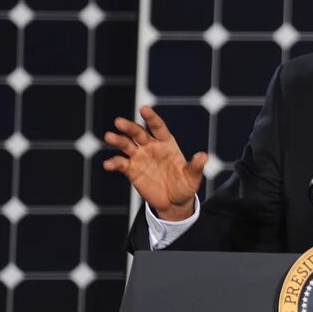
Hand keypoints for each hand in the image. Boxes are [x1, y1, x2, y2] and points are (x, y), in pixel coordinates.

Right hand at [102, 105, 207, 220]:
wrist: (174, 202)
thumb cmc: (186, 185)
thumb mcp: (193, 177)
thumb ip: (196, 166)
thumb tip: (204, 156)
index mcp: (166, 143)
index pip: (158, 127)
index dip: (151, 118)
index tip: (143, 109)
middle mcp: (151, 147)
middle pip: (138, 133)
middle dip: (129, 127)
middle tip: (119, 122)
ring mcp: (140, 158)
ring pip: (126, 145)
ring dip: (118, 140)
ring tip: (109, 136)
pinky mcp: (132, 170)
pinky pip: (121, 164)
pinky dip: (114, 163)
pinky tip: (108, 164)